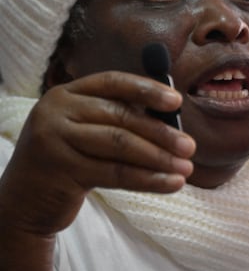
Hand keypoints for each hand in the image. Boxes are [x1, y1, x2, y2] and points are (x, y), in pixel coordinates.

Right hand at [0, 71, 194, 237]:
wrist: (24, 201)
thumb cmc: (69, 159)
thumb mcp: (87, 131)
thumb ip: (120, 118)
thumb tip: (172, 116)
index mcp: (68, 93)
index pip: (114, 82)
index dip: (147, 89)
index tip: (177, 101)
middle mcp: (57, 110)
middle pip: (121, 116)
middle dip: (161, 132)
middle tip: (190, 146)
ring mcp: (54, 139)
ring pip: (120, 145)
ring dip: (159, 158)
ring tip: (186, 168)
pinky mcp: (59, 170)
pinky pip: (115, 173)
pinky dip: (148, 179)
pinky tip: (171, 184)